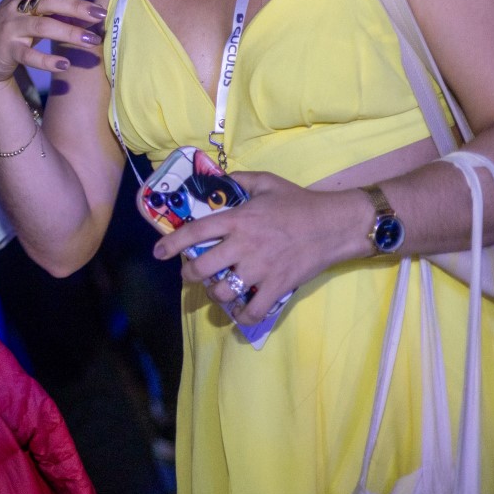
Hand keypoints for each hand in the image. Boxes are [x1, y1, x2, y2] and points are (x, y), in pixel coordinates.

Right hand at [0, 0, 103, 86]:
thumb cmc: (14, 28)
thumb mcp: (28, 10)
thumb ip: (52, 4)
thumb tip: (89, 4)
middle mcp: (16, 7)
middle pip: (49, 1)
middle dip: (76, 6)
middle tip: (101, 14)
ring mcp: (10, 28)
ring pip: (42, 26)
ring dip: (69, 32)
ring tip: (92, 41)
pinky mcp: (6, 50)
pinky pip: (28, 55)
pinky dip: (47, 61)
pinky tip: (65, 64)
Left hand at [152, 172, 370, 325]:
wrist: (335, 224)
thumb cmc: (299, 202)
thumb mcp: (266, 182)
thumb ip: (239, 179)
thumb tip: (219, 178)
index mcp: (237, 220)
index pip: (195, 233)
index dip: (171, 244)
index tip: (158, 252)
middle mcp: (243, 246)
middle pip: (202, 269)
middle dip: (190, 274)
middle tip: (191, 273)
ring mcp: (260, 269)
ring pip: (223, 292)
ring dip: (215, 293)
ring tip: (218, 288)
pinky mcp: (278, 286)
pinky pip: (253, 310)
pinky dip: (243, 314)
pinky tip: (241, 308)